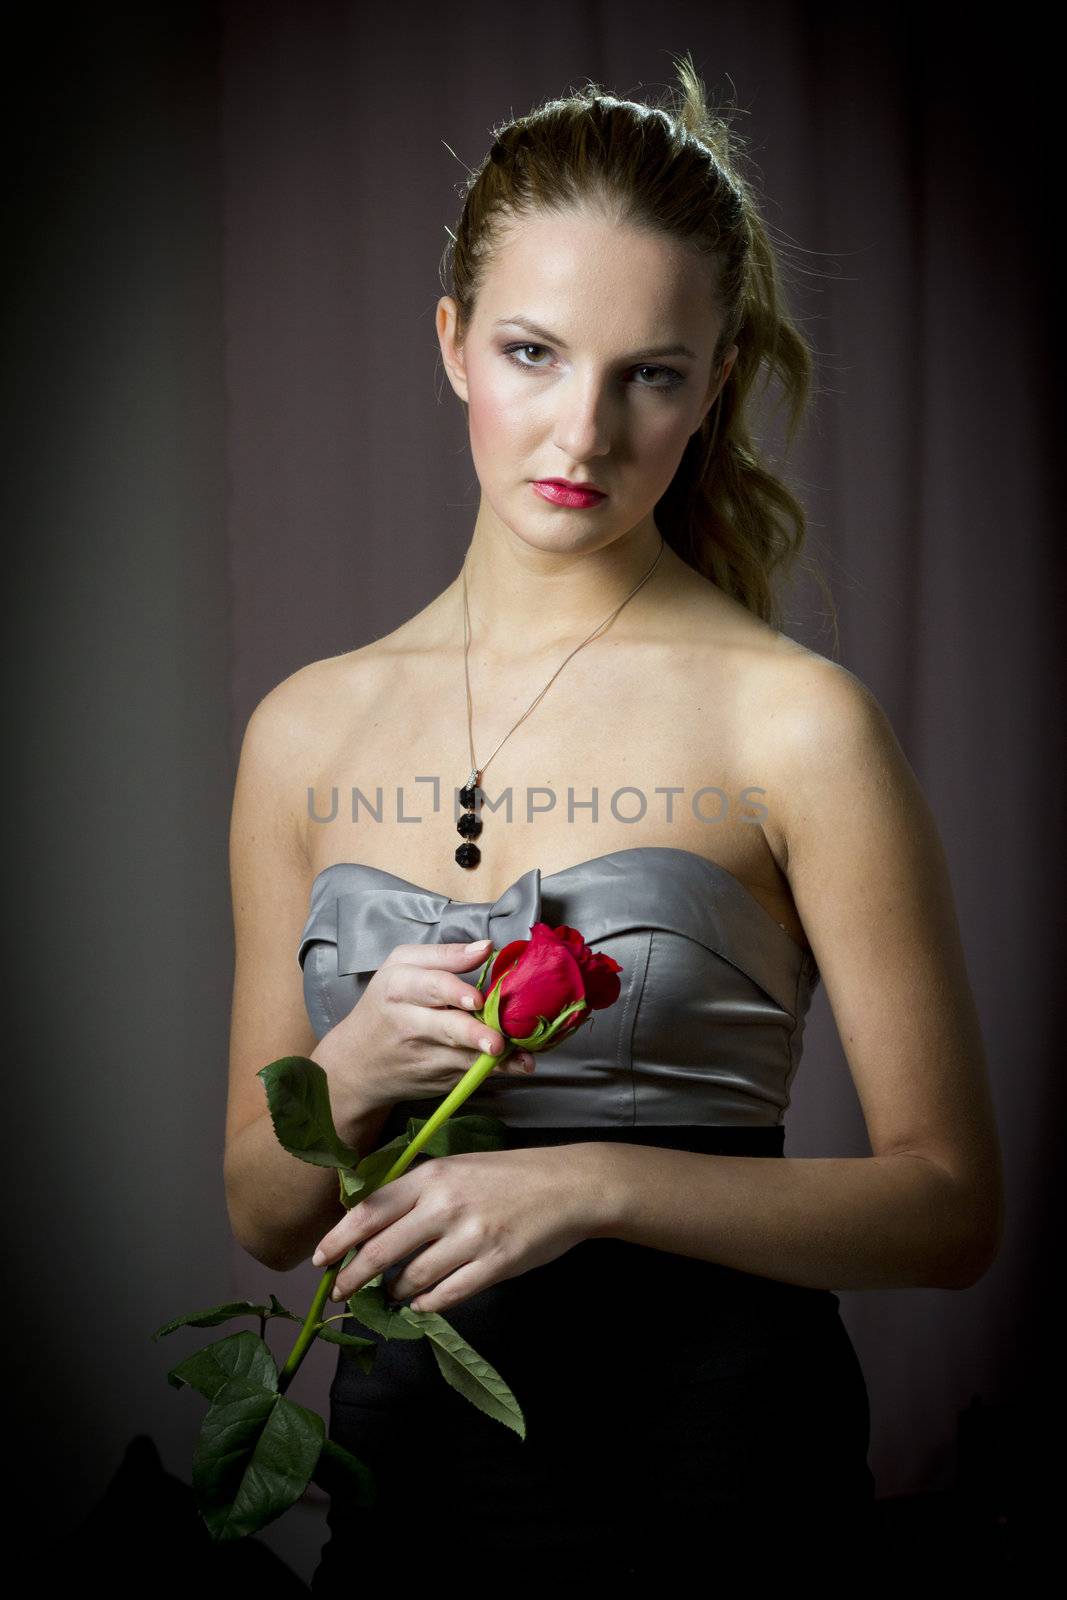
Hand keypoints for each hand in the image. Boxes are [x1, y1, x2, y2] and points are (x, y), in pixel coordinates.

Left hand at [312, 1145, 604, 1314]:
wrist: (569, 1185)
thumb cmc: (509, 1176)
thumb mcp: (459, 1167)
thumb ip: (418, 1191)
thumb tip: (372, 1223)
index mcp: (432, 1176)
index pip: (369, 1210)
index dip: (339, 1239)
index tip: (321, 1259)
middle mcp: (445, 1205)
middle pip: (381, 1250)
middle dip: (353, 1277)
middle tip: (340, 1292)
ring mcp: (471, 1236)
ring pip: (412, 1278)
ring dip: (394, 1293)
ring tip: (389, 1296)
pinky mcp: (494, 1264)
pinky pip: (446, 1295)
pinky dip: (427, 1304)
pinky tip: (421, 1304)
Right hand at [324, 938, 537, 1111]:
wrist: (357, 1062)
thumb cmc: (385, 1004)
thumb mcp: (402, 967)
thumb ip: (445, 954)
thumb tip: (486, 947)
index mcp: (399, 987)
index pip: (430, 987)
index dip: (455, 992)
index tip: (477, 999)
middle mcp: (410, 1024)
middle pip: (447, 1028)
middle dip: (473, 1035)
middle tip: (496, 1042)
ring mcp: (424, 1057)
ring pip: (464, 1056)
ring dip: (497, 1059)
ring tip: (522, 1059)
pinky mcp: (437, 1079)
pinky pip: (471, 1072)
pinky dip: (496, 1070)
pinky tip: (518, 1065)